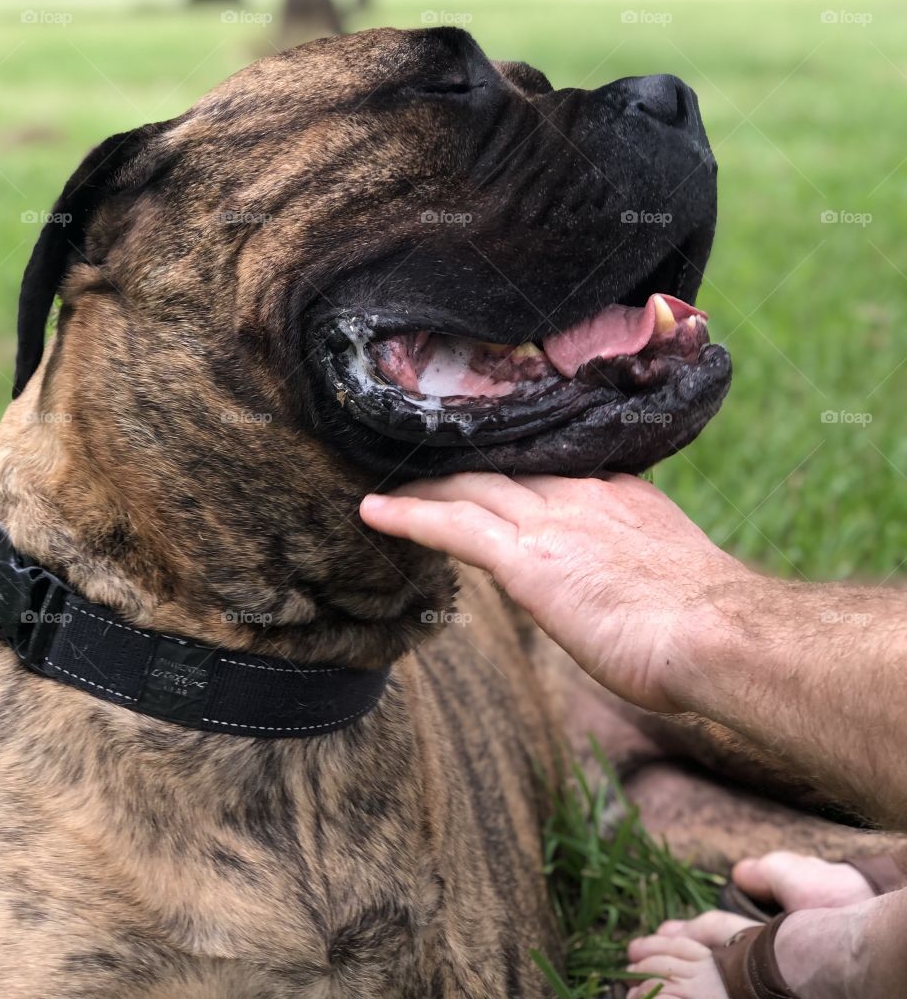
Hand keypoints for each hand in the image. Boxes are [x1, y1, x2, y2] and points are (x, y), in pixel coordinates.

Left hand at [360, 473, 755, 712]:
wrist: (718, 632)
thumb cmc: (712, 626)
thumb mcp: (674, 576)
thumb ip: (638, 566)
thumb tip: (626, 590)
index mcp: (620, 496)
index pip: (550, 472)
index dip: (512, 469)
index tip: (487, 467)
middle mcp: (581, 495)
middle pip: (503, 470)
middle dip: (462, 466)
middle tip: (421, 459)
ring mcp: (551, 521)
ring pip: (470, 487)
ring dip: (424, 486)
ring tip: (386, 485)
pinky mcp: (527, 557)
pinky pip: (453, 525)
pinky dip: (409, 515)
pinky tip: (374, 512)